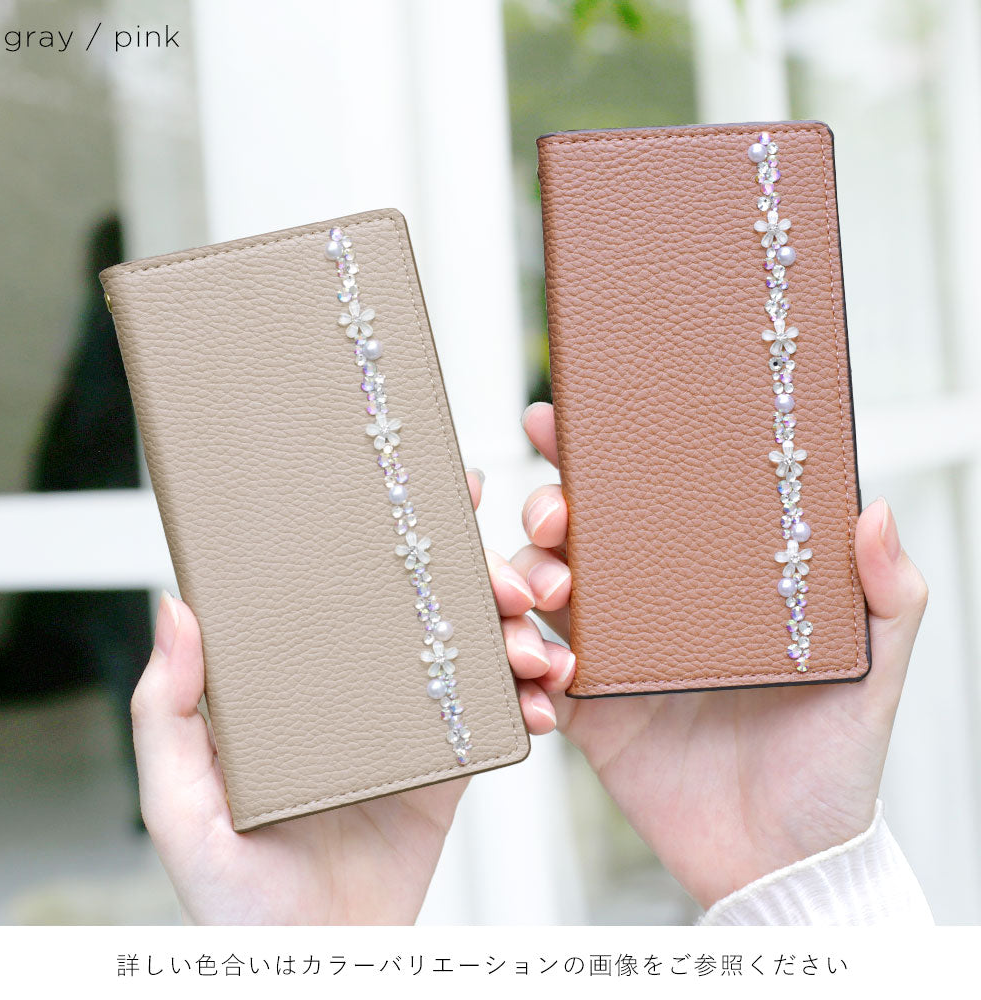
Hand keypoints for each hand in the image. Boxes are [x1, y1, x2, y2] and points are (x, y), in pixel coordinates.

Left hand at [131, 471, 556, 924]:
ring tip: (537, 647)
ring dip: (517, 635)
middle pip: (425, 606)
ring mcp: (409, 725)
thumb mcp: (180, 804)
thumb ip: (168, 714)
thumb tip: (174, 606)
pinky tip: (545, 703)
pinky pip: (498, 719)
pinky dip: (531, 701)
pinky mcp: (449, 768)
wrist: (320, 968)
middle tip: (512, 583)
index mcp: (296, 681)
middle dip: (481, 579)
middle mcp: (356, 689)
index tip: (434, 489)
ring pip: (473, 651)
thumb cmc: (235, 896)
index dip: (388, 533)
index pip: (341, 587)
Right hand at [511, 401, 928, 909]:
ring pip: (532, 601)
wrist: (784, 861)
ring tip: (542, 613)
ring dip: (517, 591)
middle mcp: (645, 612)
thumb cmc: (831, 764)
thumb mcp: (871, 673)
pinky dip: (520, 675)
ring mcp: (607, 661)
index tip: (554, 418)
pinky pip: (529, 681)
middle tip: (555, 523)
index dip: (587, 459)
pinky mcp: (584, 717)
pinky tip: (545, 687)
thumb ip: (886, 597)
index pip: (639, 505)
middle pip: (568, 541)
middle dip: (543, 517)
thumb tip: (874, 511)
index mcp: (701, 586)